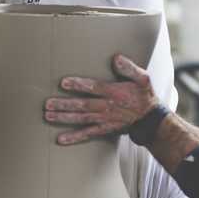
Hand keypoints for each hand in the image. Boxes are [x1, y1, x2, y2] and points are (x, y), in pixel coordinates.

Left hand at [44, 54, 158, 144]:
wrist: (150, 119)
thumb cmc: (143, 95)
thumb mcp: (143, 78)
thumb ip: (129, 68)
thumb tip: (116, 58)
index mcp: (114, 92)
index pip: (94, 88)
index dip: (79, 85)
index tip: (63, 83)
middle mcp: (106, 107)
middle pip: (82, 106)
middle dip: (64, 104)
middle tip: (47, 104)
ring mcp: (103, 119)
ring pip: (81, 119)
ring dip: (64, 118)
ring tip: (48, 116)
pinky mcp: (103, 129)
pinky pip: (87, 134)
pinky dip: (74, 137)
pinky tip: (60, 139)